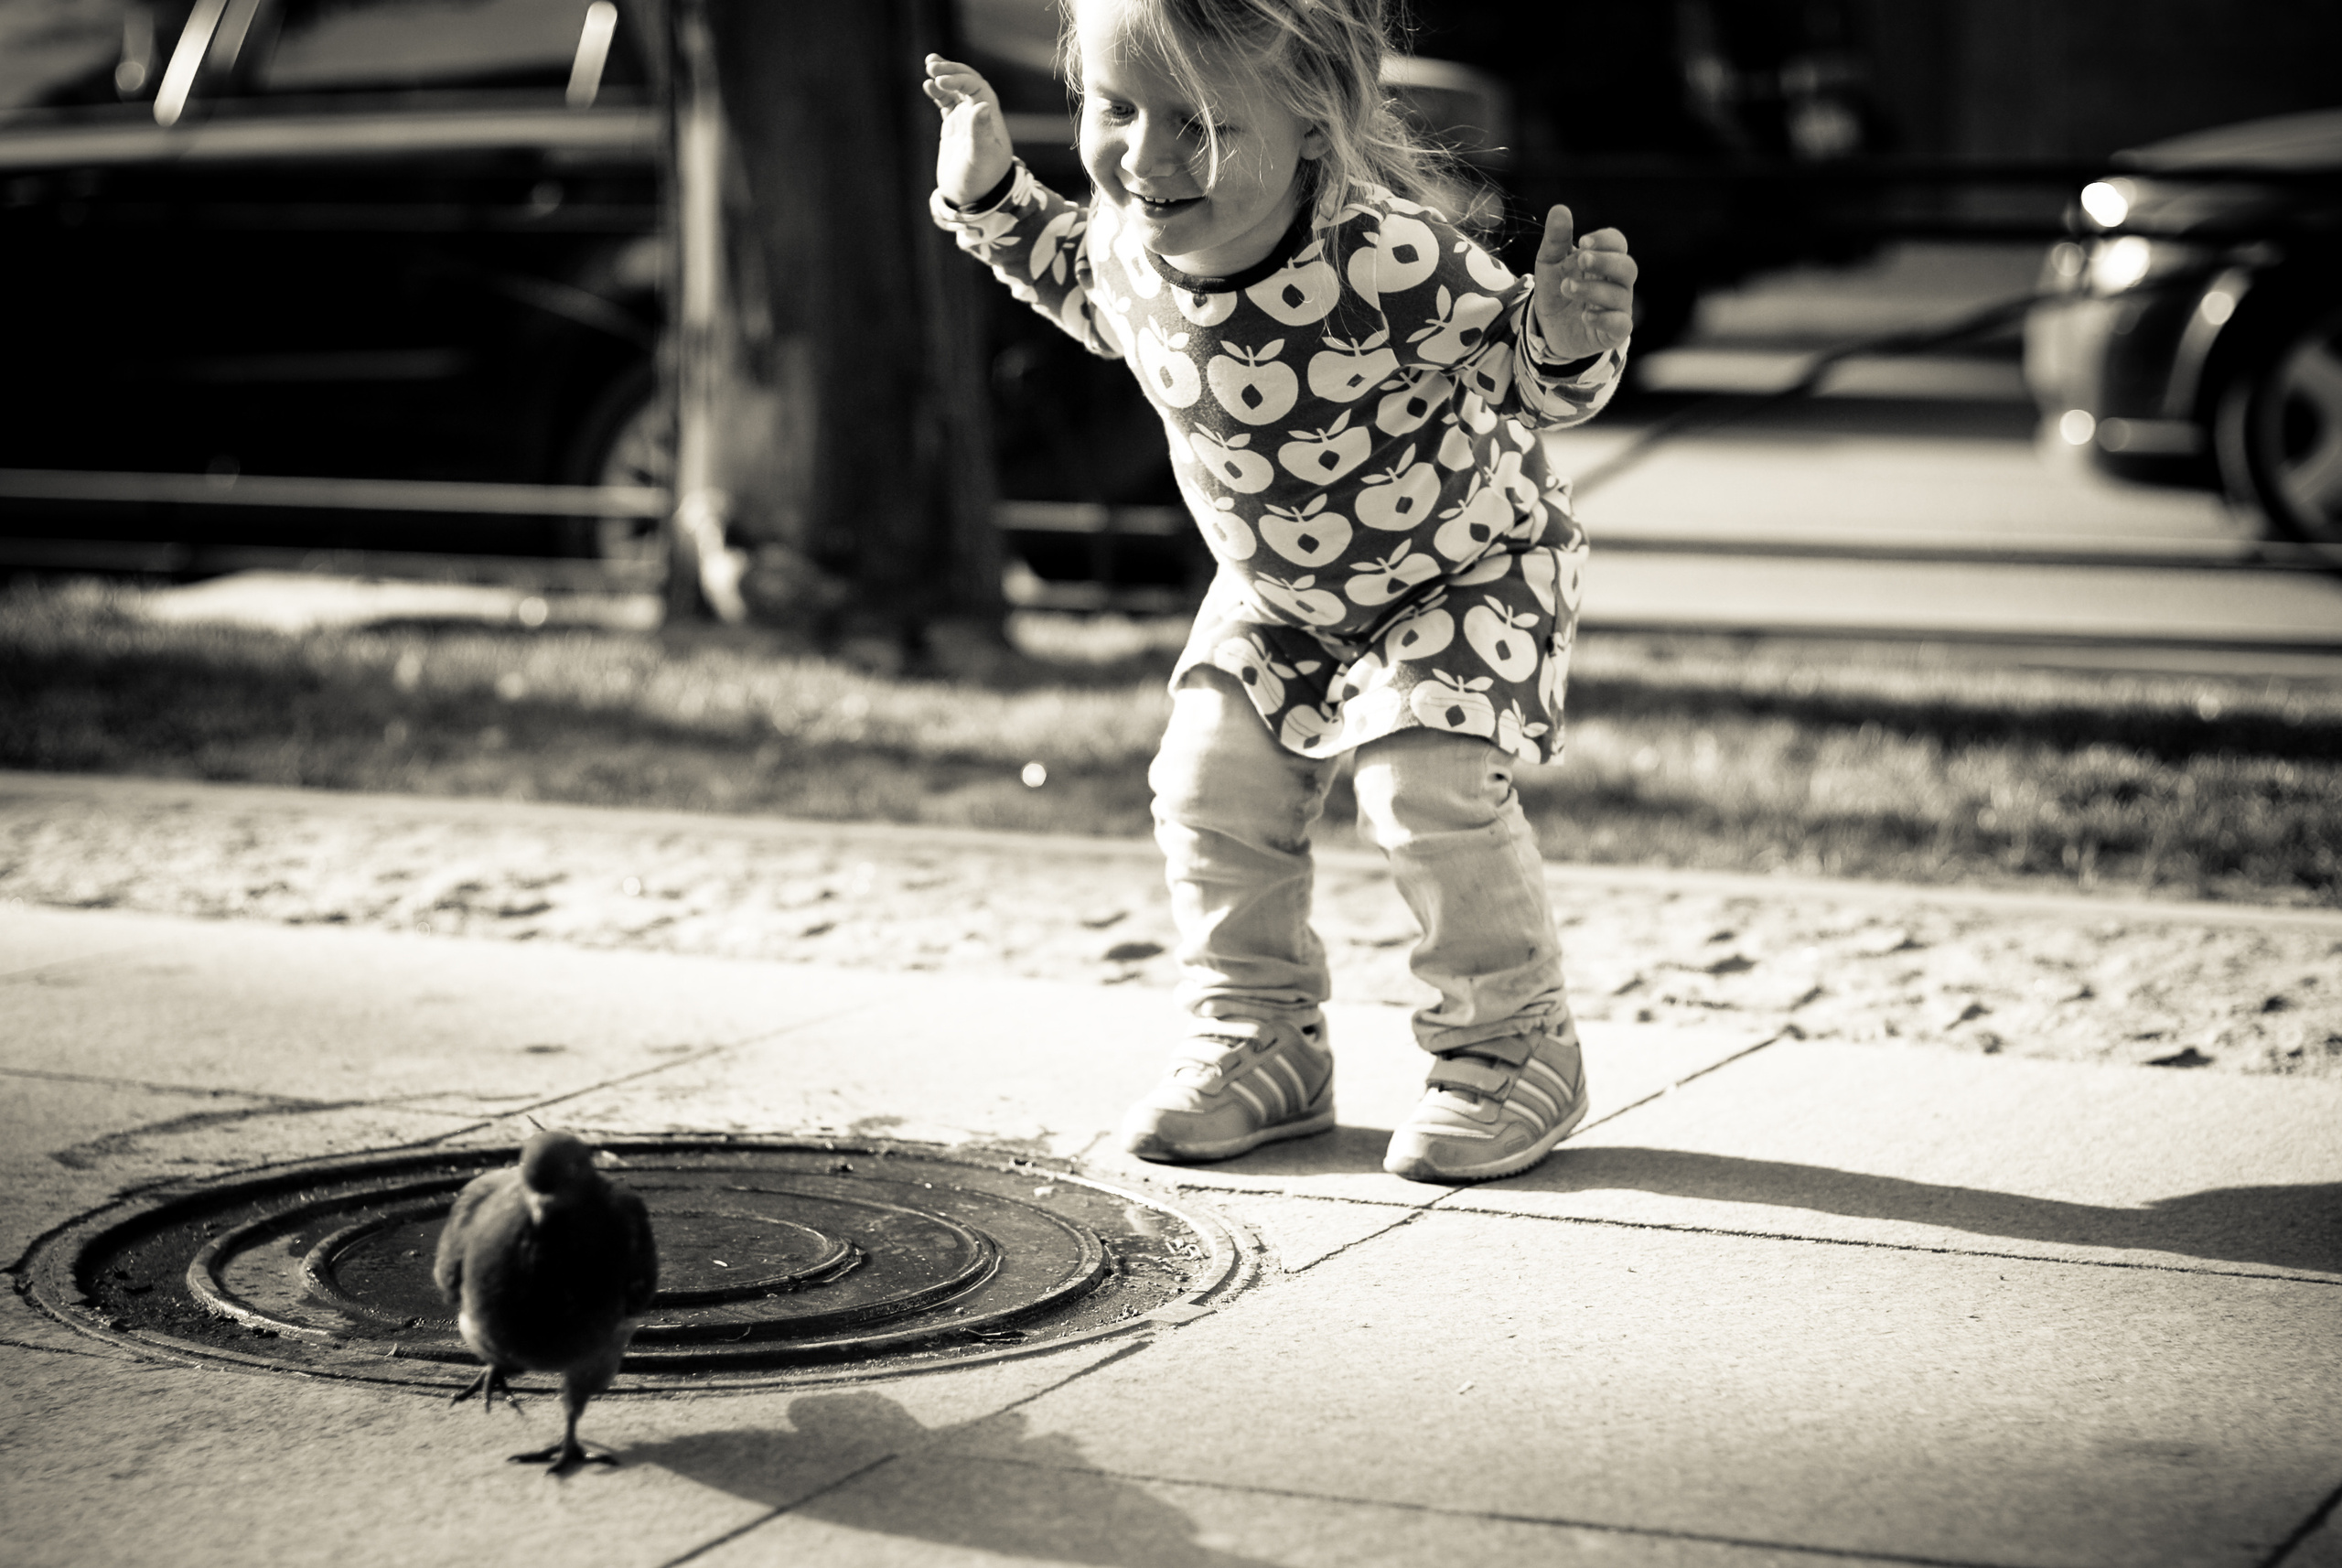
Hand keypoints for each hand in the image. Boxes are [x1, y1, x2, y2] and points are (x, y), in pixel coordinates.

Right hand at [923, 54, 1014, 208]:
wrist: (972, 199)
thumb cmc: (980, 181)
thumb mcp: (980, 158)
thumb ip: (980, 132)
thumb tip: (981, 106)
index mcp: (989, 118)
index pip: (976, 87)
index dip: (959, 79)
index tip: (940, 81)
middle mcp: (979, 115)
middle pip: (967, 82)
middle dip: (951, 70)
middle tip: (931, 64)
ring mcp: (966, 120)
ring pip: (956, 90)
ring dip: (943, 76)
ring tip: (928, 65)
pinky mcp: (954, 128)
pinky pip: (946, 103)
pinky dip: (937, 93)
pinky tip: (927, 86)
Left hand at [1532, 205, 1635, 361]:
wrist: (1547, 328)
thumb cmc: (1555, 290)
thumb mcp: (1549, 263)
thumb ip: (1556, 239)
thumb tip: (1560, 209)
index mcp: (1604, 260)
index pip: (1618, 243)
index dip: (1605, 240)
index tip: (1582, 242)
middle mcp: (1616, 282)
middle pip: (1627, 267)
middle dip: (1605, 261)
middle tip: (1580, 259)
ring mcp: (1617, 307)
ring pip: (1620, 295)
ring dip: (1593, 289)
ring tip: (1566, 287)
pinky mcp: (1612, 332)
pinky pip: (1621, 325)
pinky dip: (1605, 319)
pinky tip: (1585, 316)